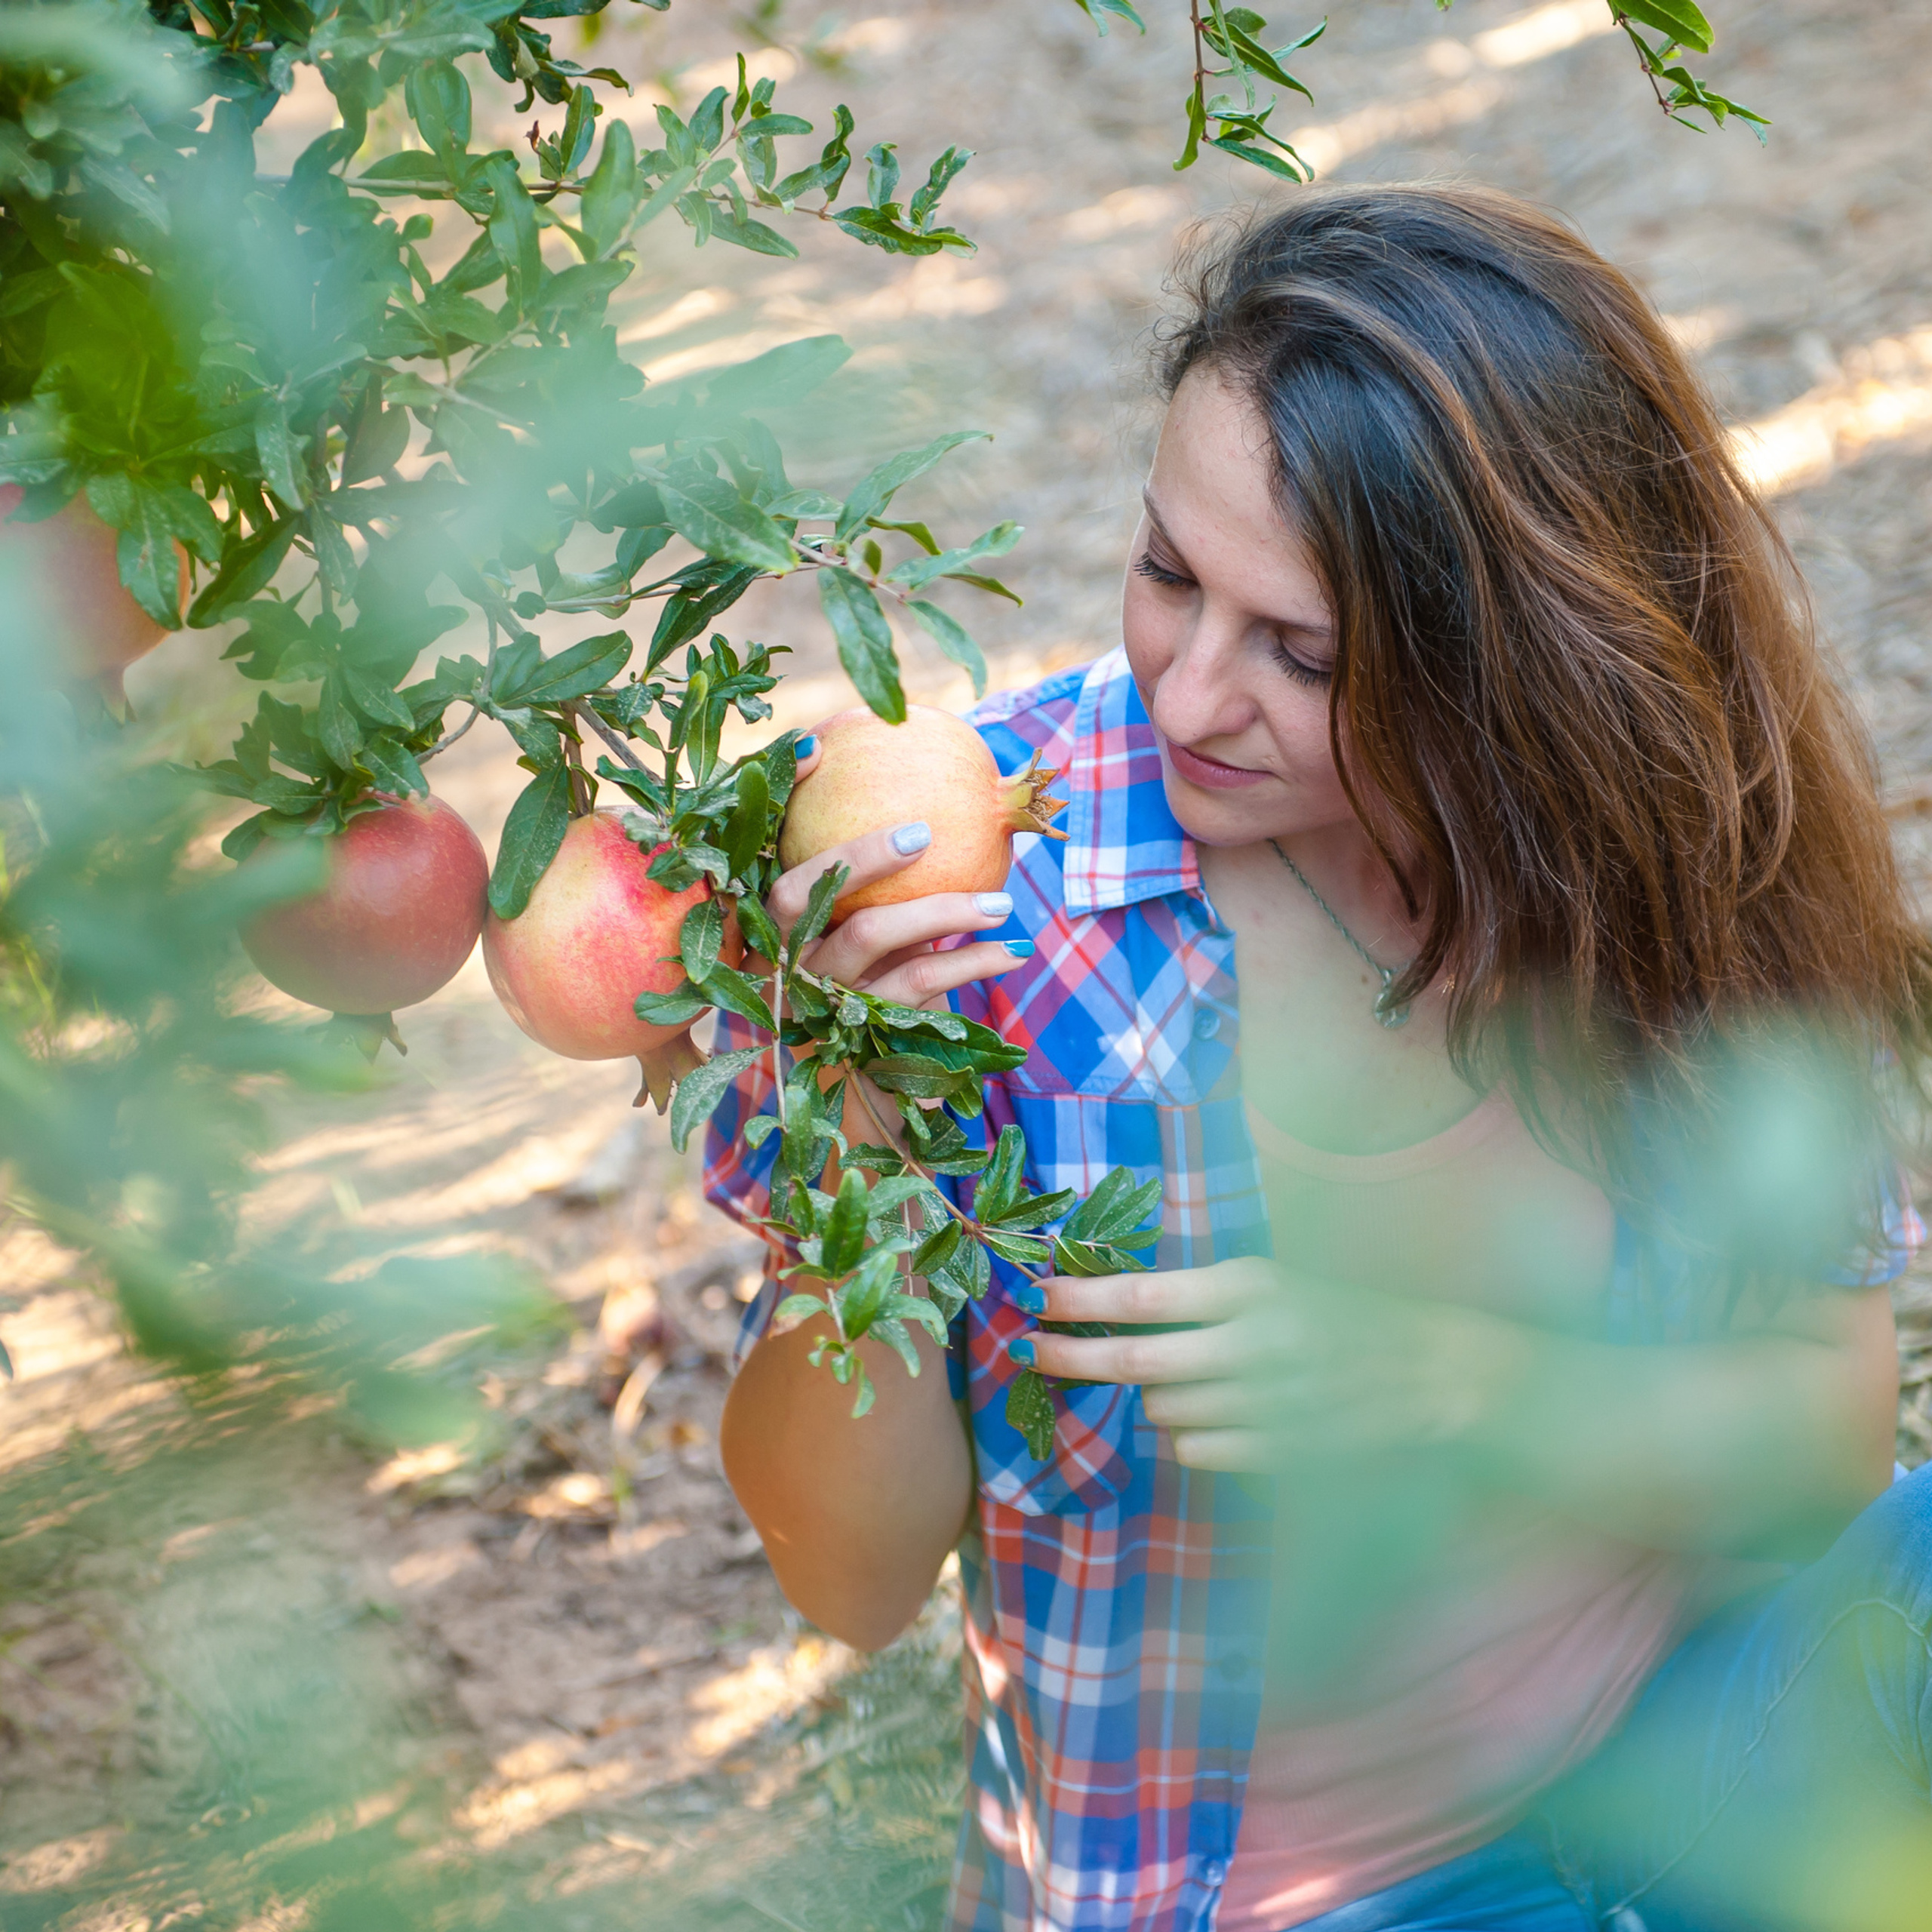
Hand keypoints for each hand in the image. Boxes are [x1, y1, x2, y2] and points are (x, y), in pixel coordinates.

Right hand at [762, 737, 1029, 1014]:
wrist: (869, 1107)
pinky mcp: (854, 1038)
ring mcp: (810, 1002)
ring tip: (1003, 904)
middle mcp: (777, 964)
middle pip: (801, 894)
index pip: (763, 855)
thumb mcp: (875, 946)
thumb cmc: (876, 1006)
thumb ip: (883, 893)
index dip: (776, 798)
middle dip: (861, 854)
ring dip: (945, 910)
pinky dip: (970, 962)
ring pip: (870, 933)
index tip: (812, 745)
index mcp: (768, 932)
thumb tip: (936, 811)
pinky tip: (1011, 952)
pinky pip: (917, 981)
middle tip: (924, 832)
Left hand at [1012, 1258, 1537, 1471]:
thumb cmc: (1342, 1314)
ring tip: (1188, 1379)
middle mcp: (1255, 1342)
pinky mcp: (1281, 1450)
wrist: (1435, 1371)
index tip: (1031, 1298)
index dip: (1077, 1300)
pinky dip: (1191, 1438)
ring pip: (1165, 1410)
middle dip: (1072, 1357)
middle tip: (1031, 1351)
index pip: (1141, 1295)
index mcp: (1253, 1286)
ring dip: (1155, 1398)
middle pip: (1136, 1360)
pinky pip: (1199, 1451)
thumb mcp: (1276, 1283)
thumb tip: (1111, 1307)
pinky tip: (1218, 1417)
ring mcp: (1269, 1403)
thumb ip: (1203, 1298)